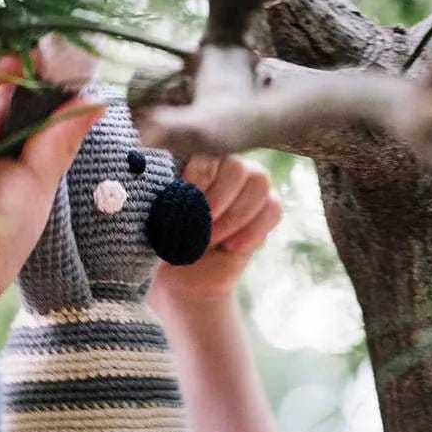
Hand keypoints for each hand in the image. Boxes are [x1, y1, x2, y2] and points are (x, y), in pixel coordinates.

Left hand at [148, 154, 282, 308]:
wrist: (182, 278)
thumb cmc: (164, 244)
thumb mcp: (158, 224)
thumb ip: (165, 204)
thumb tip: (173, 195)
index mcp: (194, 164)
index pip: (207, 154)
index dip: (199, 177)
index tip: (185, 200)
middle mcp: (225, 168)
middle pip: (237, 166)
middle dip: (219, 199)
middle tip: (202, 226)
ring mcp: (249, 187)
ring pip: (259, 182)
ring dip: (235, 215)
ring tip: (212, 240)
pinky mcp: (266, 210)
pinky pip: (273, 208)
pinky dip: (253, 229)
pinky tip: (231, 247)